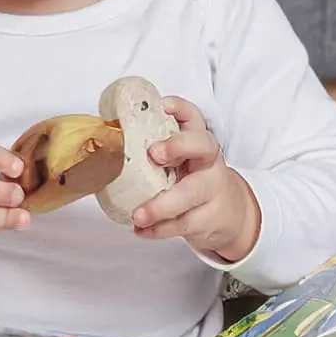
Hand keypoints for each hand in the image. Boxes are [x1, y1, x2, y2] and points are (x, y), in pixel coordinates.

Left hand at [127, 97, 261, 262]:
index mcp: (198, 142)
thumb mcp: (181, 160)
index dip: (180, 109)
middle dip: (178, 146)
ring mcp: (211, 190)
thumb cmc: (193, 178)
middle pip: (203, 146)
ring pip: (190, 194)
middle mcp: (208, 161)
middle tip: (153, 153)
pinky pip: (182, 224)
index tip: (162, 106)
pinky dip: (159, 229)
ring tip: (138, 215)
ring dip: (161, 206)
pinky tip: (142, 230)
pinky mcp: (208, 218)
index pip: (194, 118)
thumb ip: (155, 149)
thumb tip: (107, 140)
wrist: (228, 213)